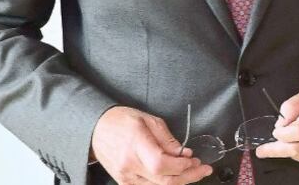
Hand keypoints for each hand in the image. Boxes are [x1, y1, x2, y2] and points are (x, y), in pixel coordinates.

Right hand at [91, 106, 212, 183]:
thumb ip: (167, 138)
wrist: (96, 130)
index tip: (194, 159)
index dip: (182, 166)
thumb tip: (183, 153)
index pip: (162, 164)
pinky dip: (164, 183)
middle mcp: (129, 165)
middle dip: (188, 176)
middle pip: (164, 180)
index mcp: (135, 144)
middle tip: (202, 169)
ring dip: (179, 181)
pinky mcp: (124, 182)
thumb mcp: (148, 120)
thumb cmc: (120, 121)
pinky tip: (175, 176)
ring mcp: (126, 177)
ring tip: (192, 171)